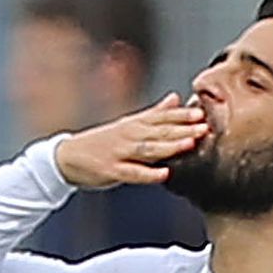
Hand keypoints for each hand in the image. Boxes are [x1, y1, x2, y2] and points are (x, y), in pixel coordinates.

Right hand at [54, 93, 208, 188]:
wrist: (68, 157)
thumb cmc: (103, 142)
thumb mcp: (129, 123)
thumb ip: (155, 113)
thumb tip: (175, 98)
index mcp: (134, 124)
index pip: (162, 117)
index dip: (182, 116)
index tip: (202, 113)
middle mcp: (129, 135)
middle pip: (159, 131)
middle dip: (182, 129)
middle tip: (204, 127)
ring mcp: (120, 152)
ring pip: (149, 148)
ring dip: (169, 146)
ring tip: (189, 144)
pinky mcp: (112, 170)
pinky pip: (133, 173)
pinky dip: (148, 174)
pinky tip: (164, 174)